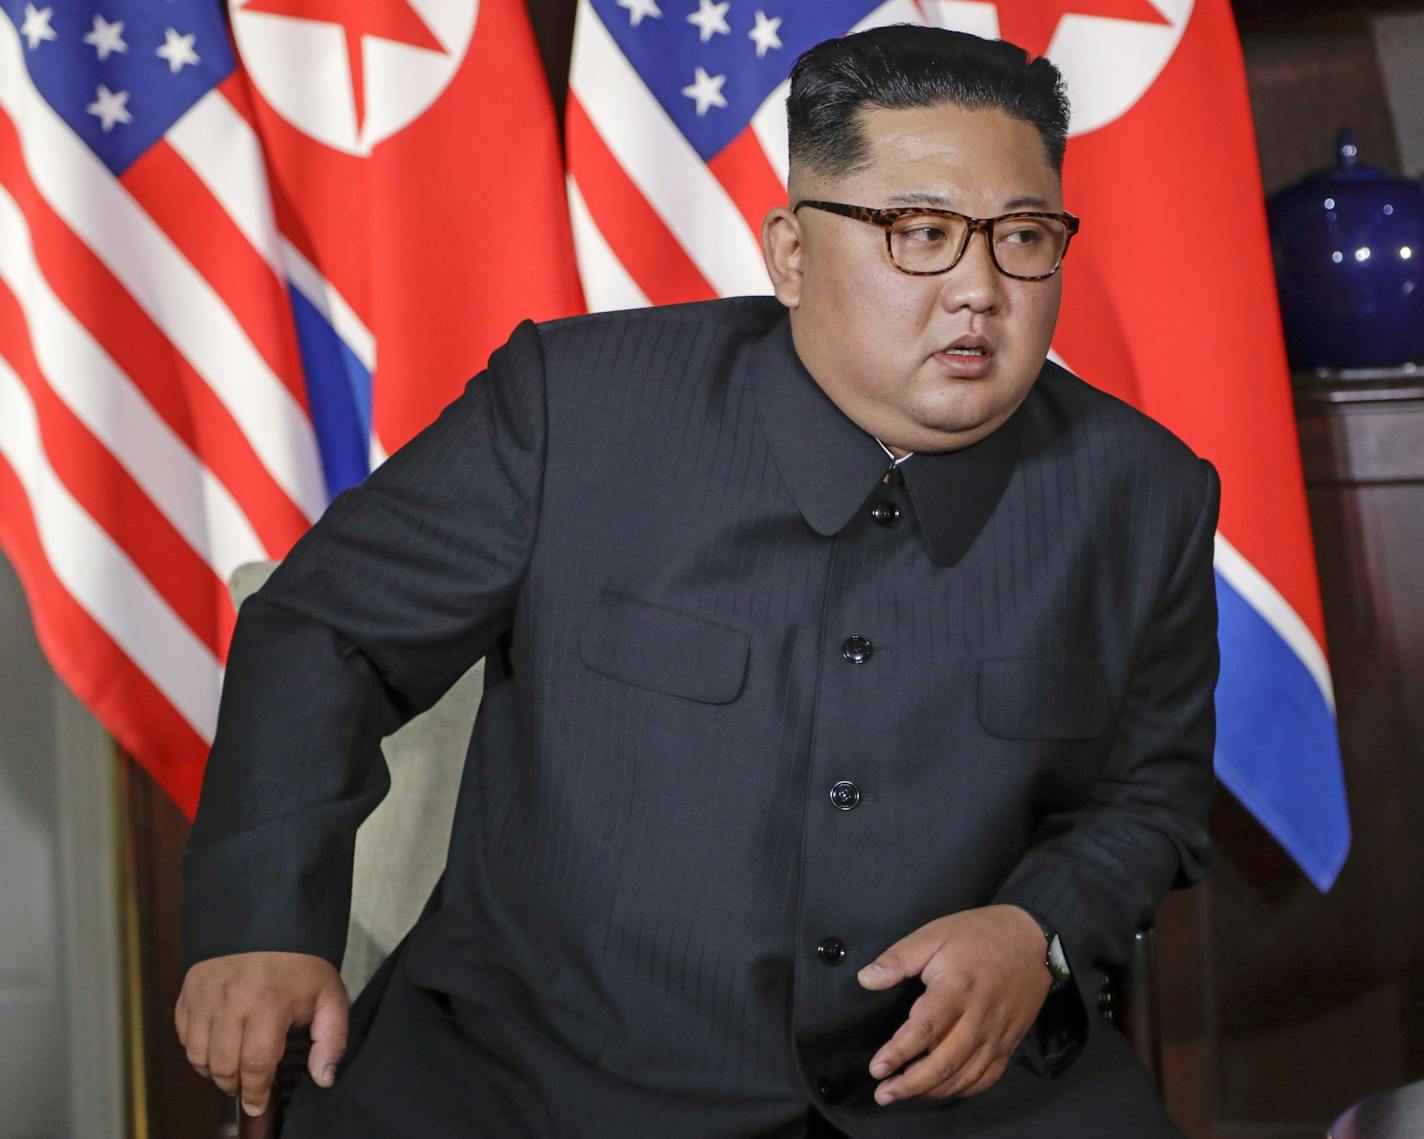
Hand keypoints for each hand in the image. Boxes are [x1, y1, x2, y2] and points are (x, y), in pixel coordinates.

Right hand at [175, 951, 348, 1116]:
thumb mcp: (330, 997)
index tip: (259, 1104)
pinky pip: (185, 1037)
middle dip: (236, 1085)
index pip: (254, 1065)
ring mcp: (205, 995)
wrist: (271, 925)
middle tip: (249, 1086)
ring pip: (199, 1057)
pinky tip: (219, 1044)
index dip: (256, 1092)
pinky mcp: (188, 992)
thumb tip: (324, 1077)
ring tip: (234, 1066)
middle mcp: (230, 1000)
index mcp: (268, 1002)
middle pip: (223, 1067)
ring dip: (215, 1070)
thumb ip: (331, 1039)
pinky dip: (199, 1049)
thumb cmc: (302, 966)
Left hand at [857, 904, 1049, 1104]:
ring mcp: (996, 1035)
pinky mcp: (1008, 1043)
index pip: (924, 1029)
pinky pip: (986, 1077)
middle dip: (911, 1084)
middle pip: (944, 1062)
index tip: (876, 1068)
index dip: (898, 1052)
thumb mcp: (934, 935)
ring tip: (904, 1094)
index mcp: (957, 989)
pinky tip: (941, 1089)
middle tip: (884, 1093)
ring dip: (933, 1091)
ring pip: (964, 1076)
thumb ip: (898, 959)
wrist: (1032, 940)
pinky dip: (962, 1090)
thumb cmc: (979, 935)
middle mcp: (978, 1018)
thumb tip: (865, 979)